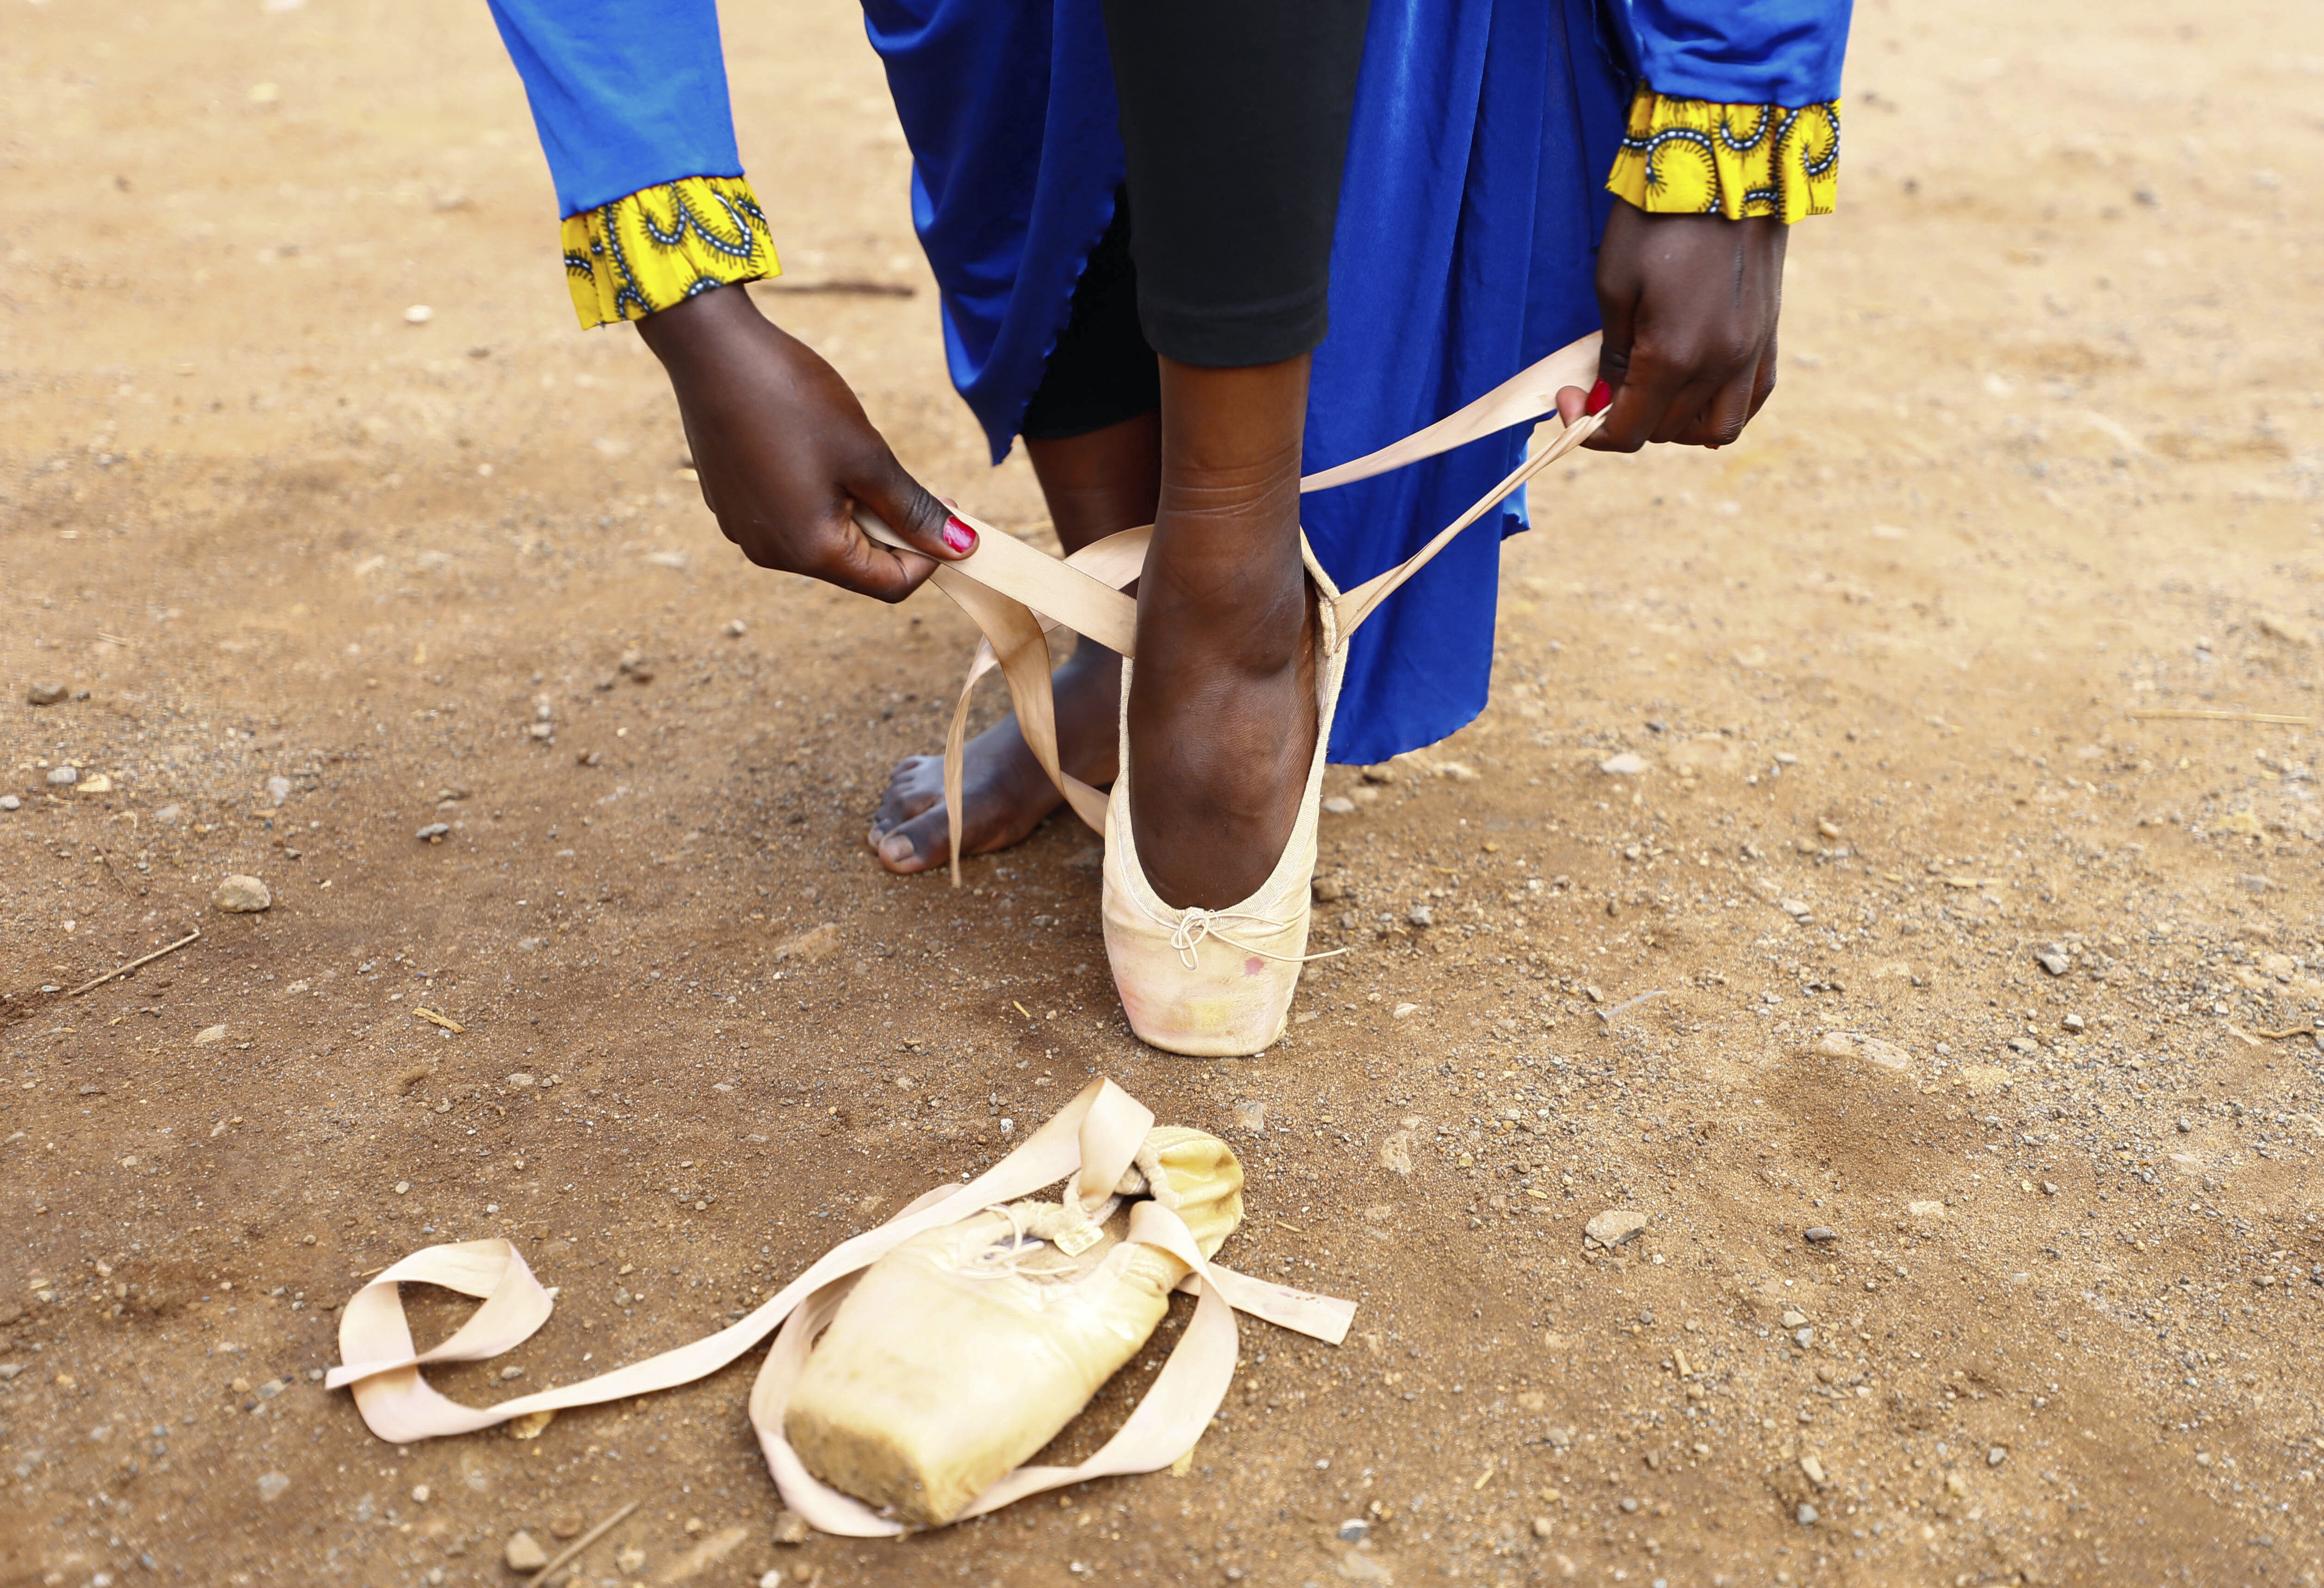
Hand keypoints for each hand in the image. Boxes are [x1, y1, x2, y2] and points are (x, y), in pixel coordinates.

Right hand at [634, 284, 968, 599]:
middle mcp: (771, 554)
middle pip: (856, 566)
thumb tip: (962, 547)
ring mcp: (744, 530)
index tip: (950, 508)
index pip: (889, 585)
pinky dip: (818, 497)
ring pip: (823, 540)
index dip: (930, 556)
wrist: (712, 349)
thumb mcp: (868, 456)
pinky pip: (790, 517)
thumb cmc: (792, 398)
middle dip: (892, 530)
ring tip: (852, 457)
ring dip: (855, 511)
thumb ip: (914, 509)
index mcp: (809, 551)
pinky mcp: (730, 504)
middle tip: (905, 477)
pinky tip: (813, 449)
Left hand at [1554, 198, 1788, 450]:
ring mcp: (1752, 354)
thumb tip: (1606, 399)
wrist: (1727, 165)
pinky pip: (1750, 399)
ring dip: (1675, 424)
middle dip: (1627, 420)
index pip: (1630, 431)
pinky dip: (1720, 408)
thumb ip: (1613, 355)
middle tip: (1599, 387)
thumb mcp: (1614, 287)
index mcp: (1675, 356)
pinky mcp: (1769, 336)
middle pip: (1666, 431)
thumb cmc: (1659, 220)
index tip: (1569, 400)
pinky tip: (1695, 392)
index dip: (1591, 430)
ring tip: (1648, 394)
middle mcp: (1721, 366)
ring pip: (1715, 430)